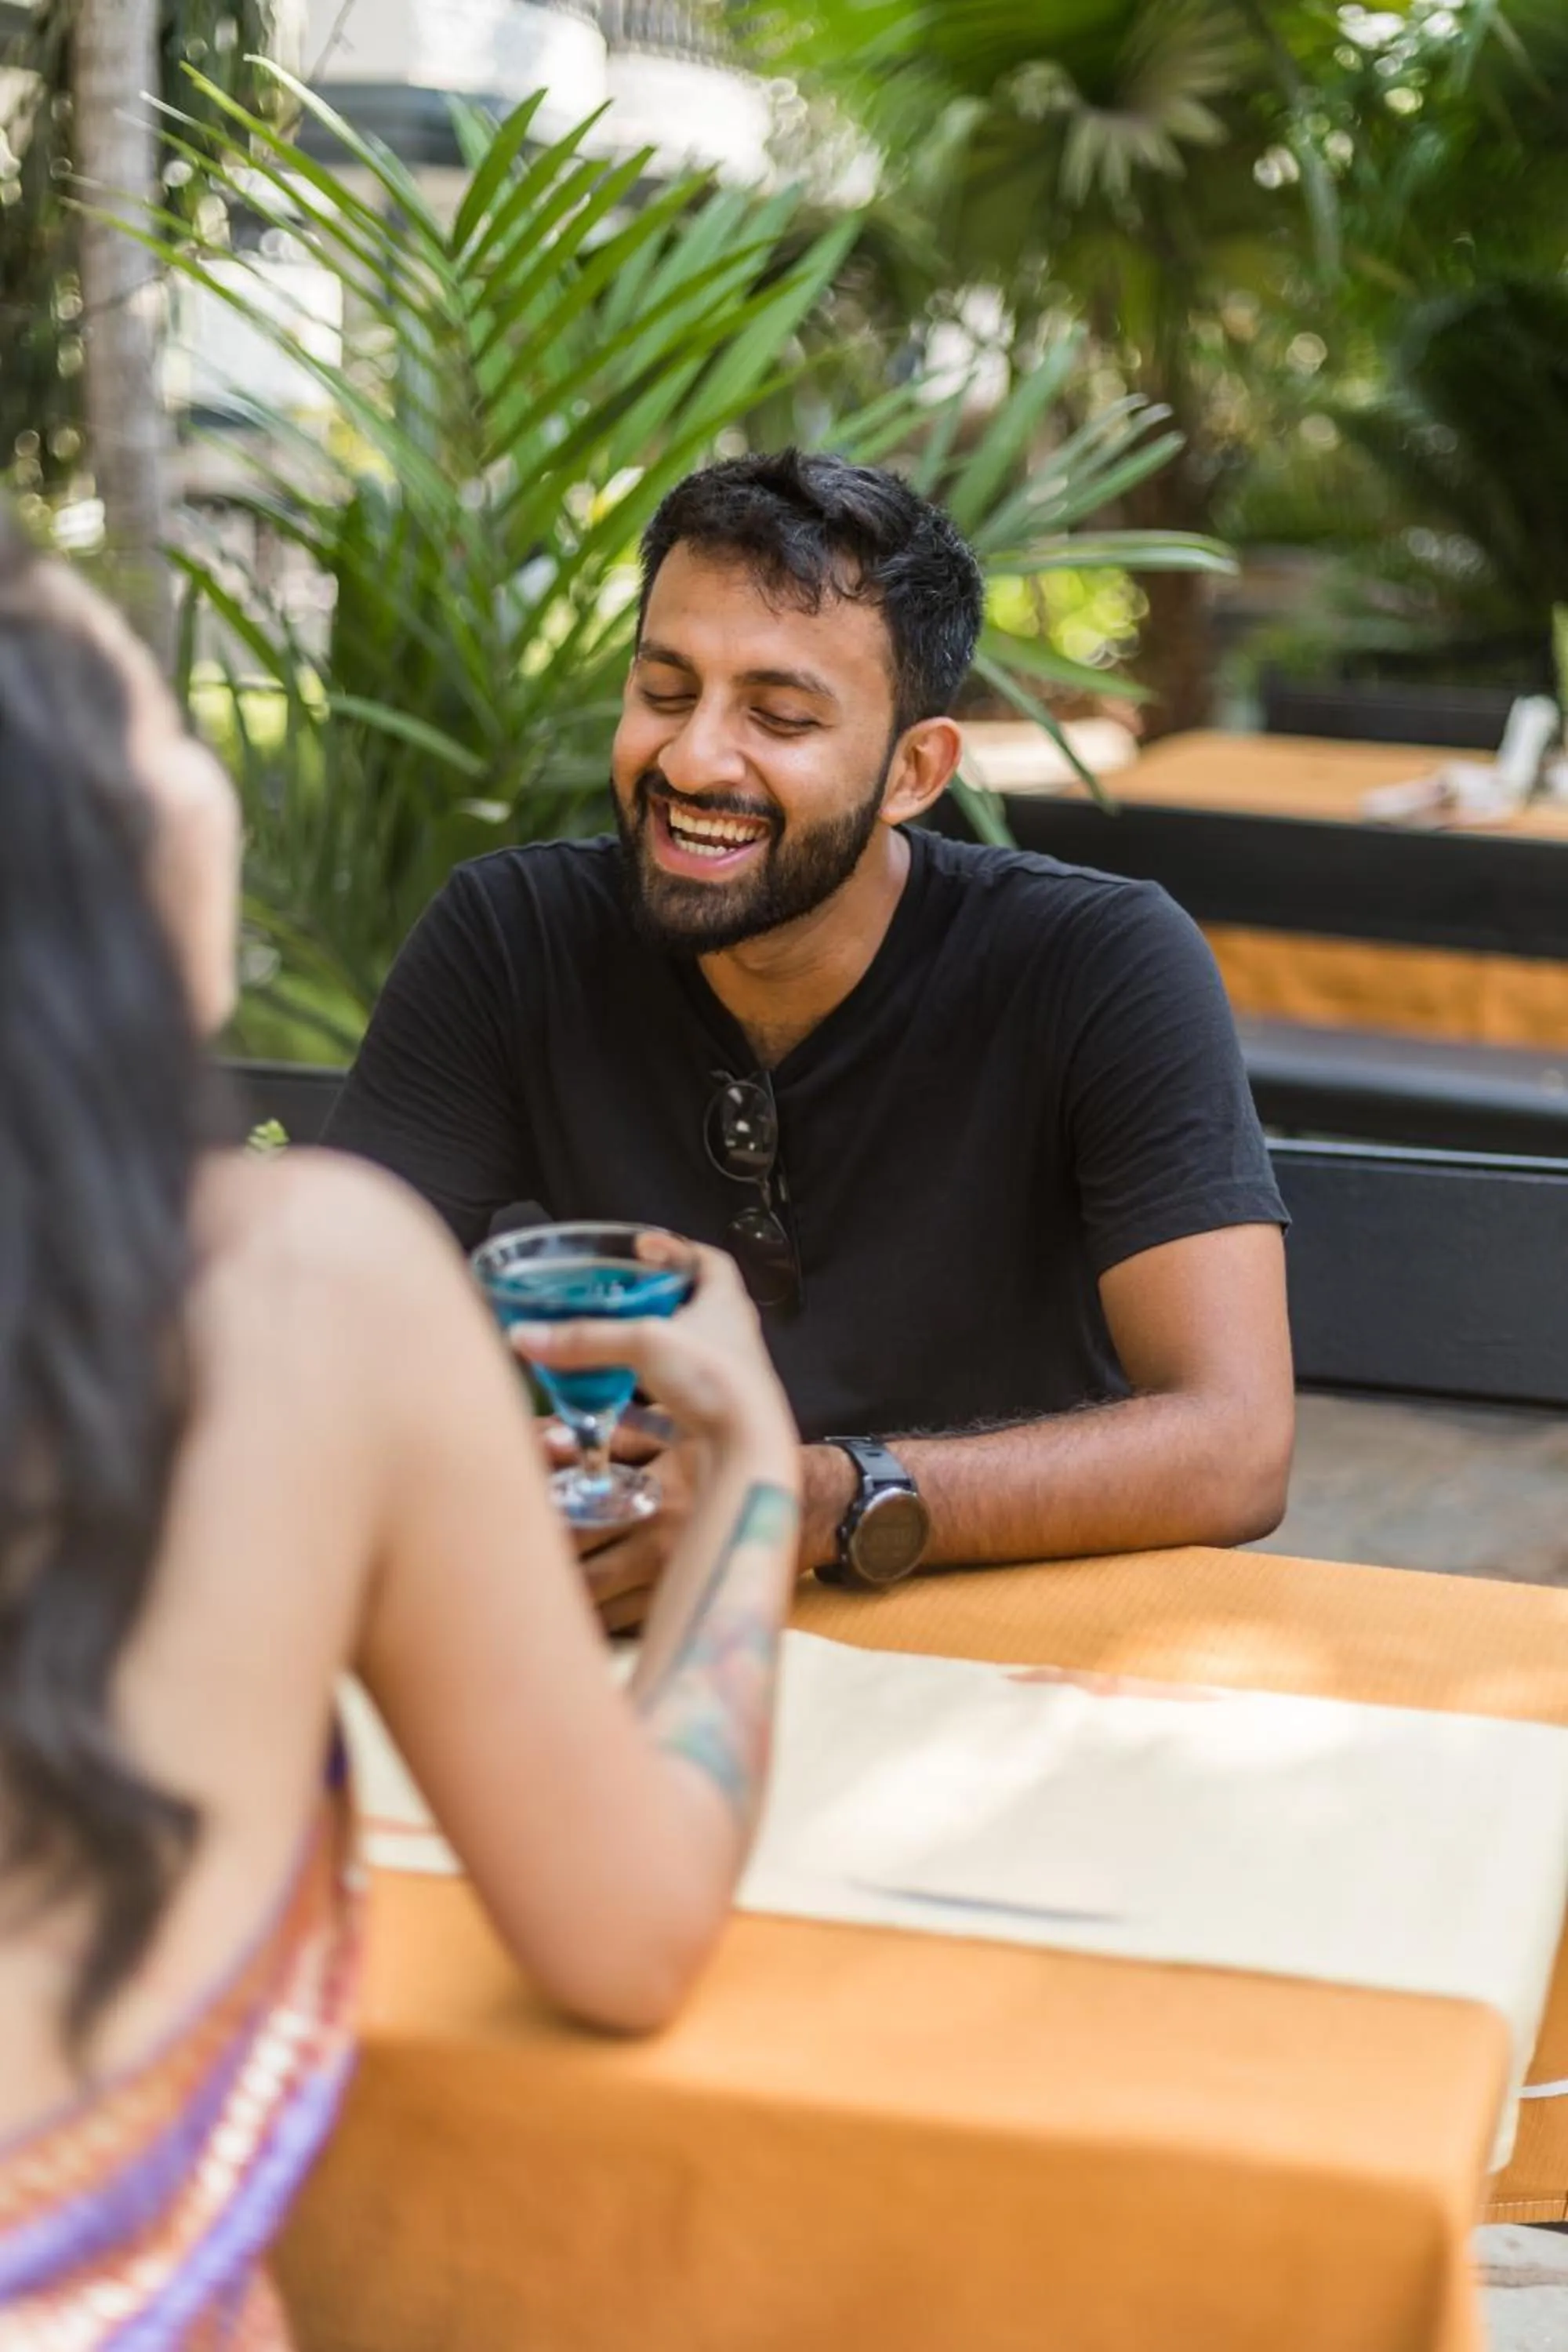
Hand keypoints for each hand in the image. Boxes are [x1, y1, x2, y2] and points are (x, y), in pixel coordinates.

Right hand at [515, 1241, 798, 1628]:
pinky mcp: (709, 1417)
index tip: (643, 1248)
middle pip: (694, 1308)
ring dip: (648, 1350)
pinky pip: (671, 1403)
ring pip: (682, 1356)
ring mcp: (721, 1380)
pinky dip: (641, 1404)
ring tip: (610, 1345)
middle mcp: (729, 1338)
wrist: (744, 1453)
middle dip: (657, 1301)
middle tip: (617, 1297)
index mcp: (726, 1304)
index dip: (678, 1249)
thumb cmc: (713, 1380)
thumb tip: (524, 1335)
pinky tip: (614, 1408)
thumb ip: (585, 1340)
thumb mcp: (643, 1345)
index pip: (711, 1262)